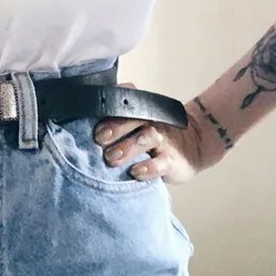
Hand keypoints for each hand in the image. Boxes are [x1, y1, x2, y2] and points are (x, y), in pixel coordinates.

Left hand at [92, 82, 214, 184]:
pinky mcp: (173, 160)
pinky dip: (148, 167)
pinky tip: (136, 172)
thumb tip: (80, 129)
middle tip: (99, 140)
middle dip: (115, 128)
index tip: (94, 124)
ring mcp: (163, 140)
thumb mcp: (138, 126)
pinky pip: (161, 163)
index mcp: (139, 111)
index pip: (124, 103)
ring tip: (112, 159)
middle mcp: (151, 122)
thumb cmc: (155, 136)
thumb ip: (115, 124)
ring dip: (128, 147)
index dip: (108, 110)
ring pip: (146, 137)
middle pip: (133, 118)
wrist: (194, 144)